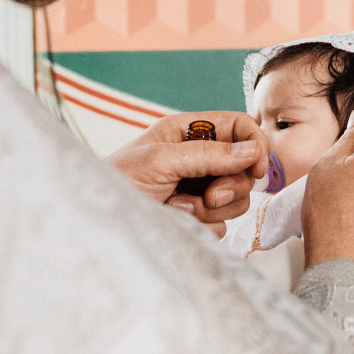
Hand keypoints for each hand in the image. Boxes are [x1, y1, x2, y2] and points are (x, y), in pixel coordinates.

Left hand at [108, 111, 269, 228]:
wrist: (98, 221)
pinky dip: (202, 226)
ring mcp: (199, 189)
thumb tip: (251, 151)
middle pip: (244, 168)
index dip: (254, 145)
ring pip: (237, 200)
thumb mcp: (160, 160)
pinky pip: (222, 224)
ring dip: (211, 208)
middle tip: (208, 196)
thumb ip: (207, 154)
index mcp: (189, 132)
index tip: (255, 169)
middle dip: (230, 185)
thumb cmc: (116, 180)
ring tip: (177, 206)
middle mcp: (198, 158)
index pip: (240, 127)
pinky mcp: (196, 218)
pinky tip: (174, 218)